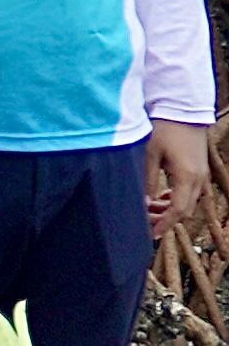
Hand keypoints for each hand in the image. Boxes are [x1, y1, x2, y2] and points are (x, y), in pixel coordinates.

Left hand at [148, 119, 211, 237]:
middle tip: (146, 223)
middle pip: (185, 210)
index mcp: (187, 177)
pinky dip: (177, 199)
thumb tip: (144, 203)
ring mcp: (202, 175)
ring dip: (171, 210)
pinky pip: (191, 192)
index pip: (178, 211)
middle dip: (167, 220)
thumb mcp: (149, 155)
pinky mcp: (200, 170)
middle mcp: (199, 179)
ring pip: (189, 202)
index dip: (165, 225)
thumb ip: (147, 181)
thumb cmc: (165, 130)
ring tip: (150, 210)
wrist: (184, 110)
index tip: (152, 235)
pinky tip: (161, 197)